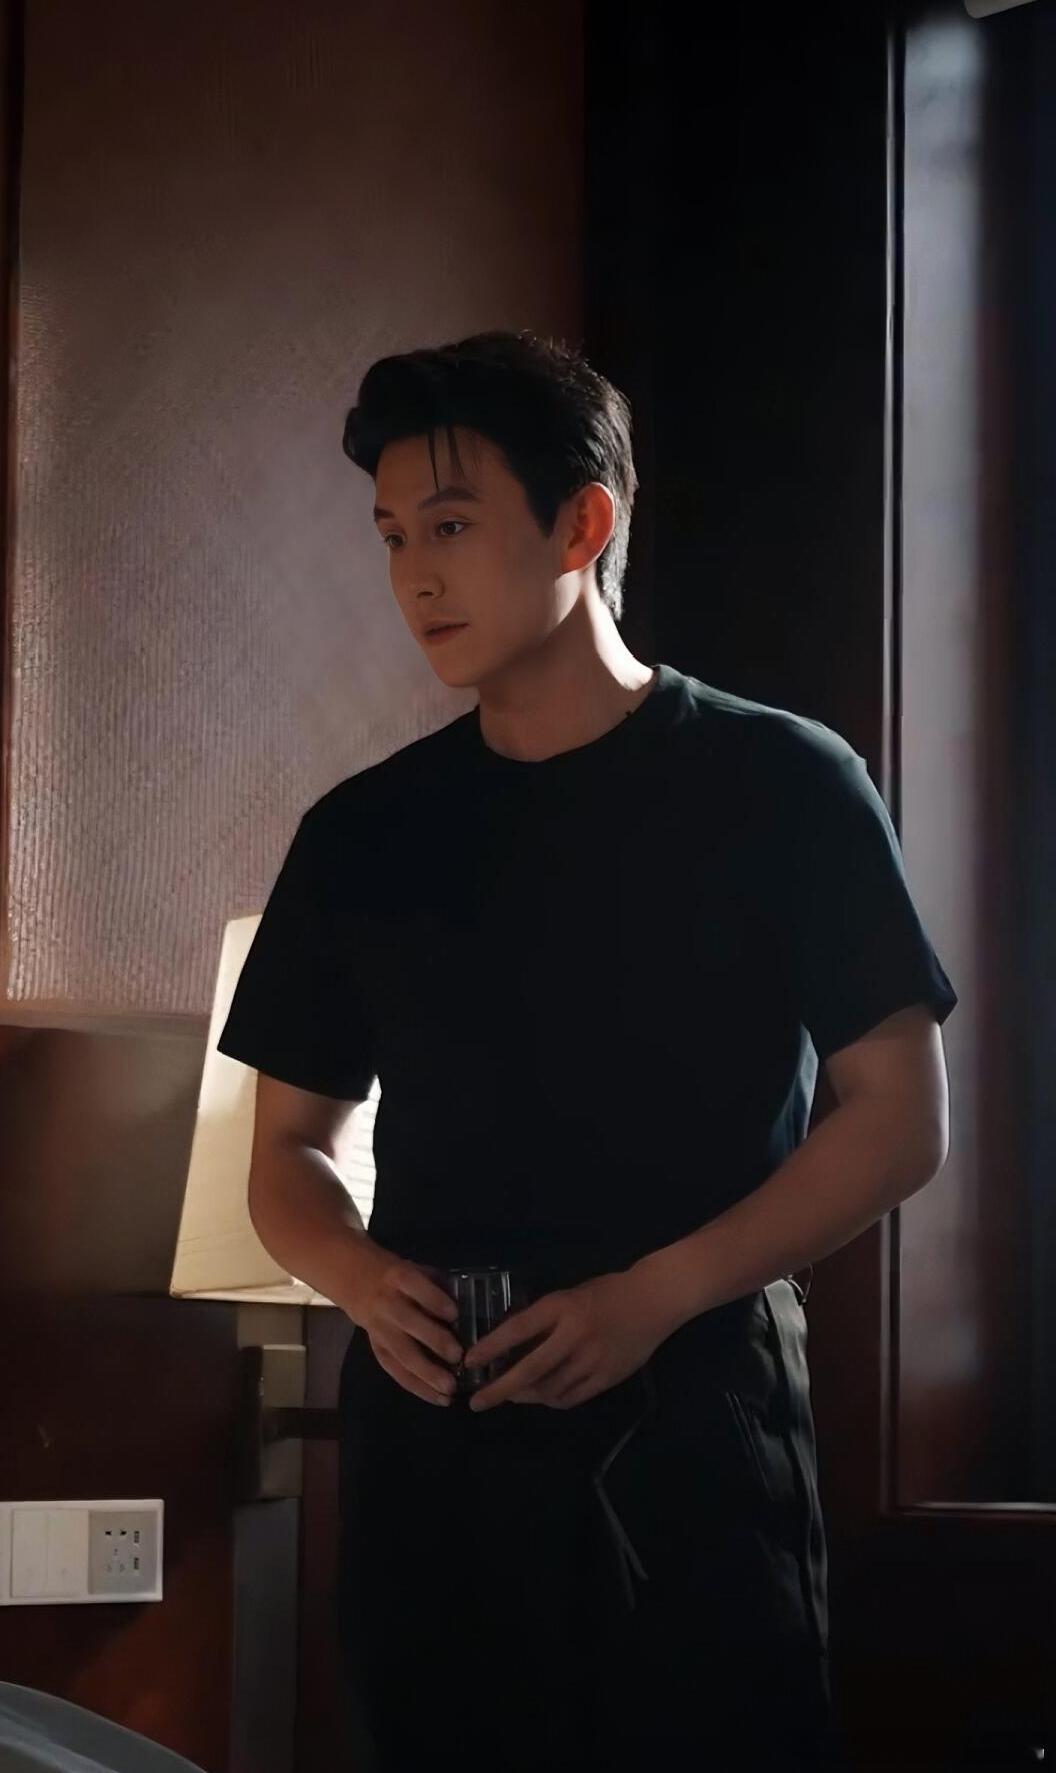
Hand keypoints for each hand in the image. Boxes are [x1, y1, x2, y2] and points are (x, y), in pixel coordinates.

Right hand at [357, 1246, 463, 1406]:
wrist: (360, 1284)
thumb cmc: (401, 1277)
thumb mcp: (418, 1270)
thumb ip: (440, 1286)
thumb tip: (471, 1309)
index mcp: (399, 1278)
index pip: (416, 1287)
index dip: (434, 1301)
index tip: (455, 1315)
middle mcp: (387, 1305)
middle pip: (408, 1323)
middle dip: (433, 1341)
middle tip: (457, 1357)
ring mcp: (380, 1331)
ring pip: (402, 1354)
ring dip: (426, 1374)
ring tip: (449, 1390)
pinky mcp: (378, 1351)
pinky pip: (396, 1372)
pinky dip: (417, 1387)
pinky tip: (438, 1398)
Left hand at [462, 1267, 669, 1411]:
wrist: (653, 1300)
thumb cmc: (605, 1293)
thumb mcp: (568, 1297)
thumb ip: (543, 1320)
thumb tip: (508, 1346)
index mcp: (562, 1307)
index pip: (518, 1329)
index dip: (491, 1347)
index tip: (469, 1361)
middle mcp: (575, 1335)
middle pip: (530, 1370)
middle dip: (499, 1389)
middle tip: (476, 1403)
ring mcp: (593, 1360)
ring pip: (548, 1390)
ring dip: (525, 1396)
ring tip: (511, 1394)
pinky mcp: (608, 1378)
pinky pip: (570, 1398)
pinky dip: (551, 1400)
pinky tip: (542, 1396)